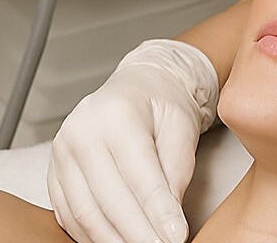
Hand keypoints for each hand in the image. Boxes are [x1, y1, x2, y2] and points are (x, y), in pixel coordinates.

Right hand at [48, 40, 218, 242]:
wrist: (141, 87)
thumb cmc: (164, 104)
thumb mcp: (182, 128)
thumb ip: (177, 171)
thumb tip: (170, 218)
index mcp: (116, 115)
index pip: (139, 175)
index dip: (158, 212)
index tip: (176, 236)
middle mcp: (81, 133)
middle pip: (108, 198)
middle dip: (137, 232)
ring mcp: (61, 153)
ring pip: (85, 211)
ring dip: (114, 239)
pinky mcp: (55, 172)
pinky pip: (70, 214)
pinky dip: (94, 234)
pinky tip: (117, 240)